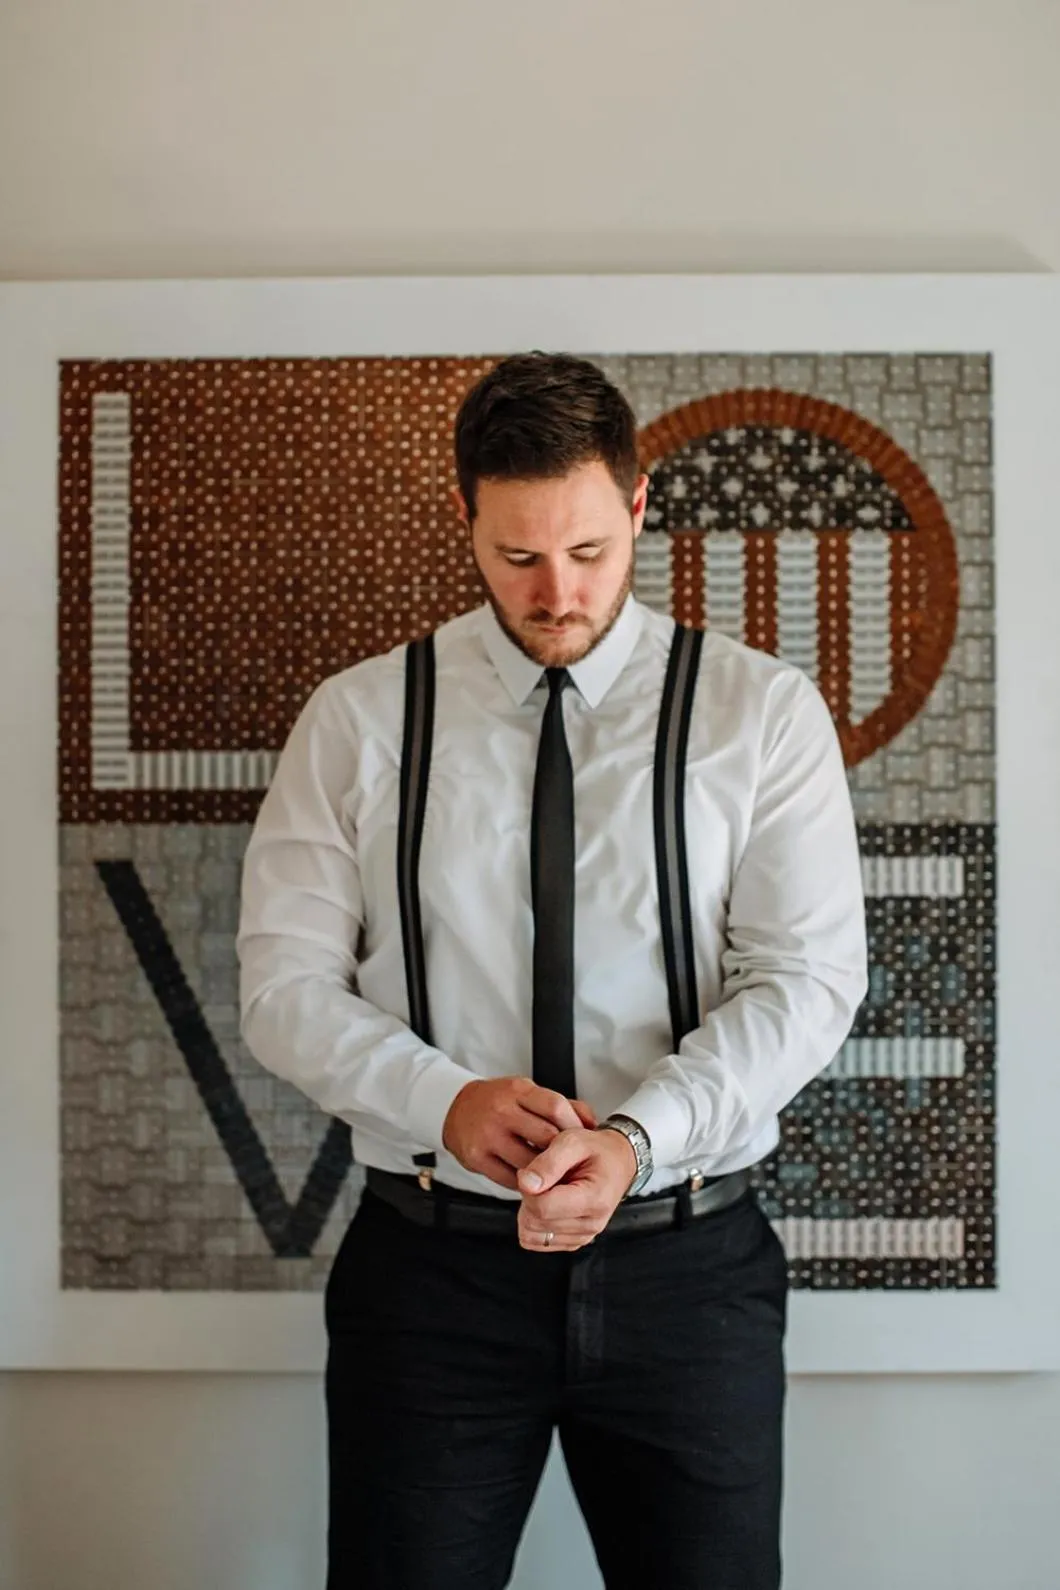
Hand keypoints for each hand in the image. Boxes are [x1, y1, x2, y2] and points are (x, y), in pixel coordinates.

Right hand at [442, 1077, 596, 1190]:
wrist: (455, 1109)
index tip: (582, 1138)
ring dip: (546, 1172)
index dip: (574, 1124)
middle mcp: (501, 1111)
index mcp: (517, 1091)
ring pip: (529, 1162)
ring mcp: (487, 1136)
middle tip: (572, 1161)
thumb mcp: (527, 1092)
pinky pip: (510, 1178)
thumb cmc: (499, 1102)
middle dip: (563, 1151)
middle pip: (546, 1137)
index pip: (555, 1106)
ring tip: (555, 1173)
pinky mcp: (476, 1159)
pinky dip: (526, 1182)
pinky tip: (532, 1179)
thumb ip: (560, 1105)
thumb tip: (592, 1124)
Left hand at [515, 1126, 637, 1252]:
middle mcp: (591, 1224)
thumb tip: (525, 1184)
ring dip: (529, 1211)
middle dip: (528, 1198)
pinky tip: (548, 1203)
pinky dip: (534, 1222)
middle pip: (534, 1222)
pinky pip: (536, 1241)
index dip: (528, 1188)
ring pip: (531, 1234)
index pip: (542, 1207)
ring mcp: (583, 1236)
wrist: (617, 1162)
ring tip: (547, 1190)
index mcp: (594, 1199)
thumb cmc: (597, 1150)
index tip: (534, 1171)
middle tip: (543, 1178)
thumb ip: (547, 1163)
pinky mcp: (573, 1242)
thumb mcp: (573, 1141)